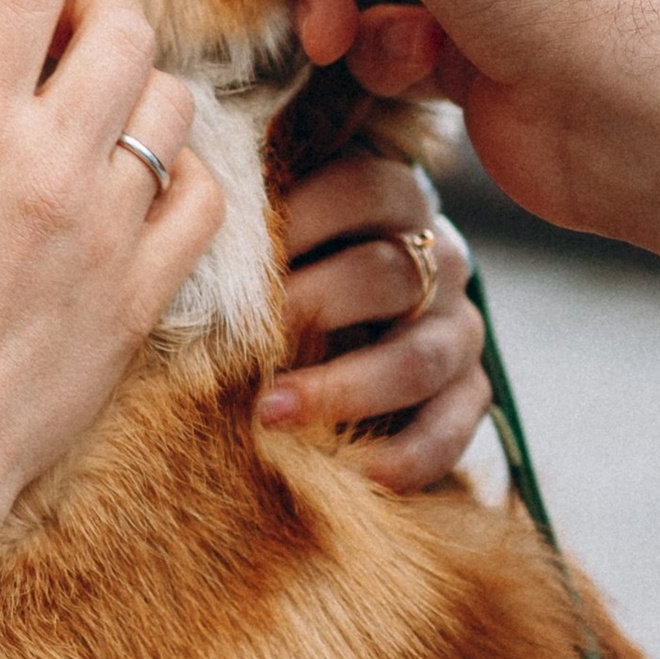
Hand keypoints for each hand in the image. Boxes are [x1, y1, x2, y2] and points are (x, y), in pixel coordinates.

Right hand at [0, 0, 225, 658]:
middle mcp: (54, 165)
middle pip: (124, 27)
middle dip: (95, 6)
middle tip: (62, 33)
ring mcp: (110, 231)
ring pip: (173, 105)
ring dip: (138, 85)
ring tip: (97, 109)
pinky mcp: (142, 294)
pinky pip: (205, 200)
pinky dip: (183, 169)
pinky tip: (139, 178)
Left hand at [266, 152, 484, 490]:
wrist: (364, 328)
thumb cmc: (303, 268)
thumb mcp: (290, 233)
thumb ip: (259, 220)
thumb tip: (188, 222)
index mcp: (397, 201)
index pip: (365, 187)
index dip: (306, 213)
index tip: (241, 250)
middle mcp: (441, 259)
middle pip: (388, 273)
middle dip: (309, 308)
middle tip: (238, 342)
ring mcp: (460, 328)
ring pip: (417, 357)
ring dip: (343, 390)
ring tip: (270, 413)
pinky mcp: (471, 391)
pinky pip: (453, 427)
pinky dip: (410, 454)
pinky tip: (359, 472)